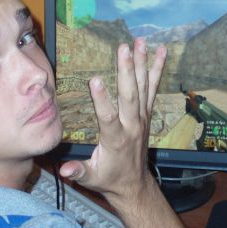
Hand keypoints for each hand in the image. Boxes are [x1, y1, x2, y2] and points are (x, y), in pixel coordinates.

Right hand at [59, 38, 166, 203]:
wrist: (133, 185)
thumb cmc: (109, 179)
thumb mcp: (91, 178)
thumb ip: (79, 171)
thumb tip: (65, 169)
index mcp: (115, 139)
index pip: (108, 117)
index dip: (101, 99)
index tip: (94, 80)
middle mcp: (131, 125)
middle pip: (130, 95)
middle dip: (126, 71)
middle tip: (123, 49)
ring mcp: (141, 118)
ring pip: (143, 87)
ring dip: (142, 63)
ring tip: (141, 42)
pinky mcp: (146, 113)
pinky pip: (152, 88)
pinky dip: (157, 69)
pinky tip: (161, 52)